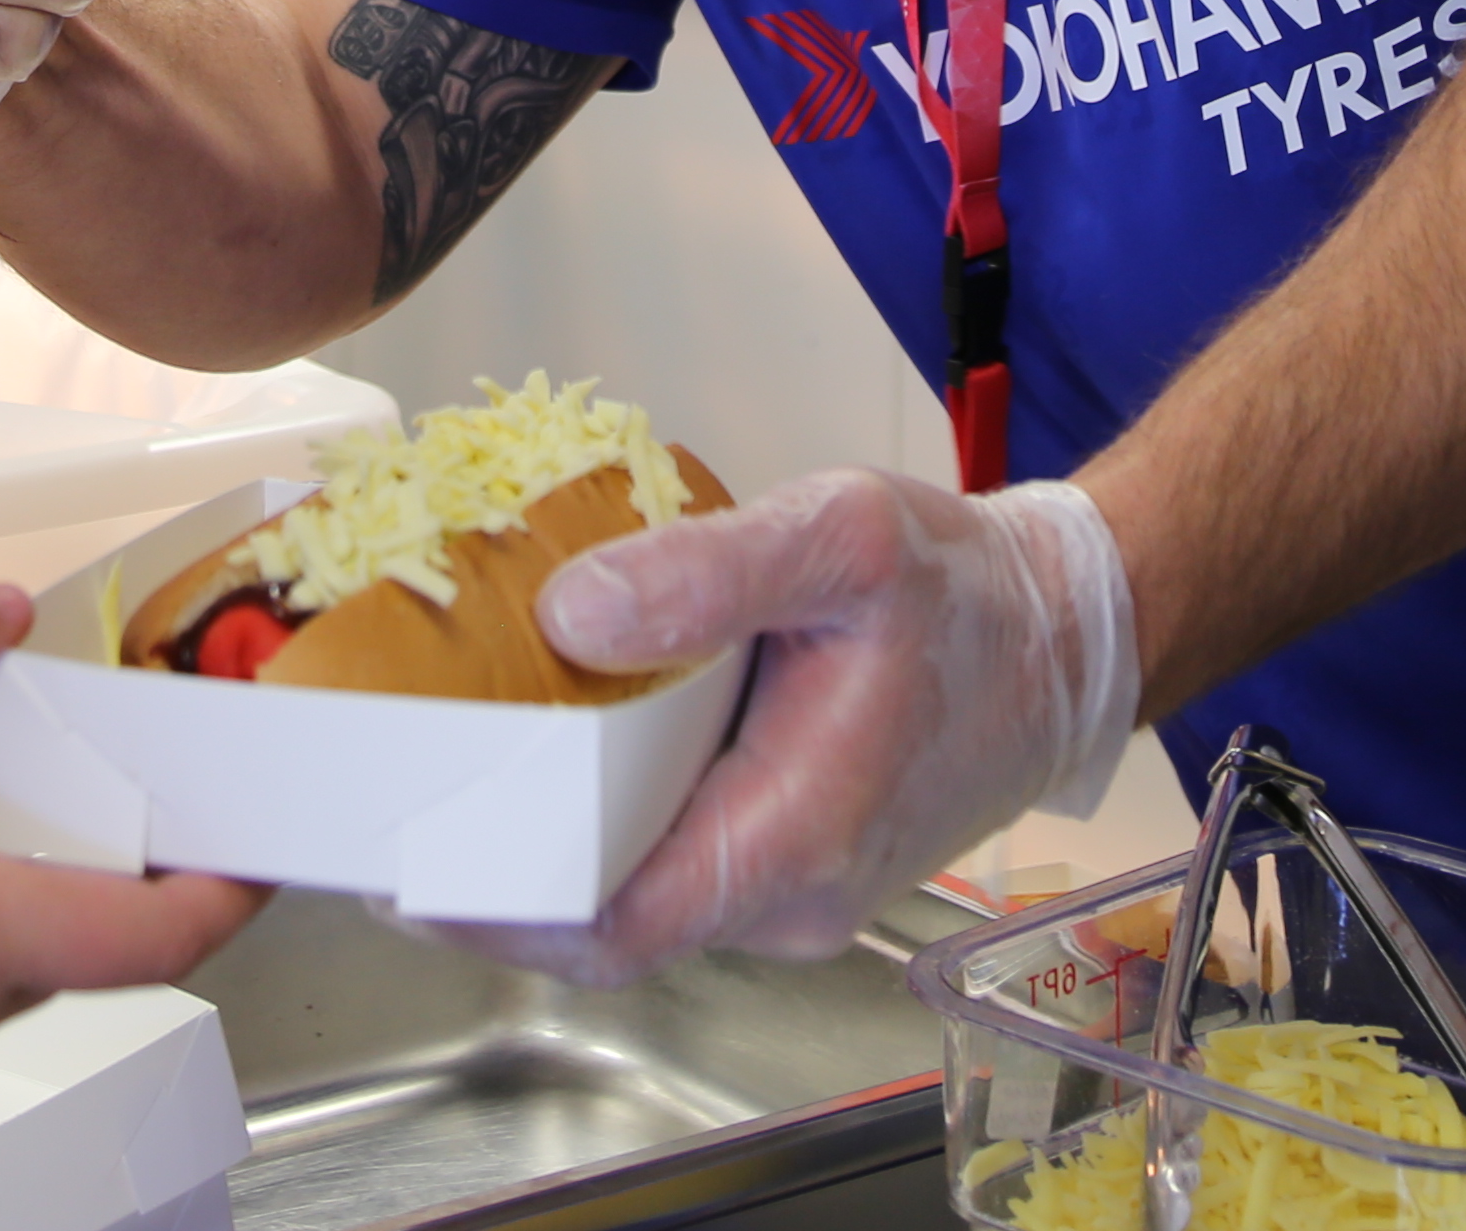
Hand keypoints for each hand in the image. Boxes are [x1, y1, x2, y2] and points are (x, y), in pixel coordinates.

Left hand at [435, 472, 1140, 986]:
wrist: (1067, 631)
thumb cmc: (967, 592)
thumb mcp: (843, 538)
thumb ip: (709, 571)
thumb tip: (575, 610)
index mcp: (795, 836)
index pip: (614, 926)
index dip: (498, 909)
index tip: (403, 865)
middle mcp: (791, 892)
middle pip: (610, 919)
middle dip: (500, 873)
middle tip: (398, 800)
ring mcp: (794, 886)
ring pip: (643, 891)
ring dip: (551, 845)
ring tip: (453, 765)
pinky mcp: (793, 854)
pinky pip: (679, 857)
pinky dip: (609, 819)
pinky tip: (558, 745)